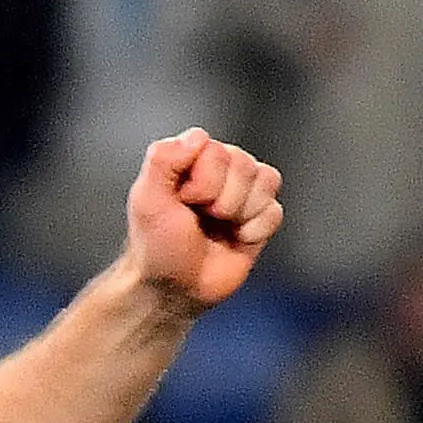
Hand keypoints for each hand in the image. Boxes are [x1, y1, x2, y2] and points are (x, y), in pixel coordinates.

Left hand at [122, 128, 282, 312]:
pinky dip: (256, 230)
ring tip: (219, 226)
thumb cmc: (157, 244)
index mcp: (191, 159)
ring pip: (265, 180)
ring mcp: (243, 192)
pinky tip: (237, 239)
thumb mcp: (147, 199)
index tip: (182, 200)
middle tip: (201, 217)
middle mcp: (220, 169)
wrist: (175, 287)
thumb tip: (198, 136)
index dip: (202, 179)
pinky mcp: (260, 218)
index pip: (214, 149)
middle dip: (222, 198)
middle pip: (242, 163)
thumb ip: (163, 159)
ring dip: (240, 212)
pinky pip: (275, 210)